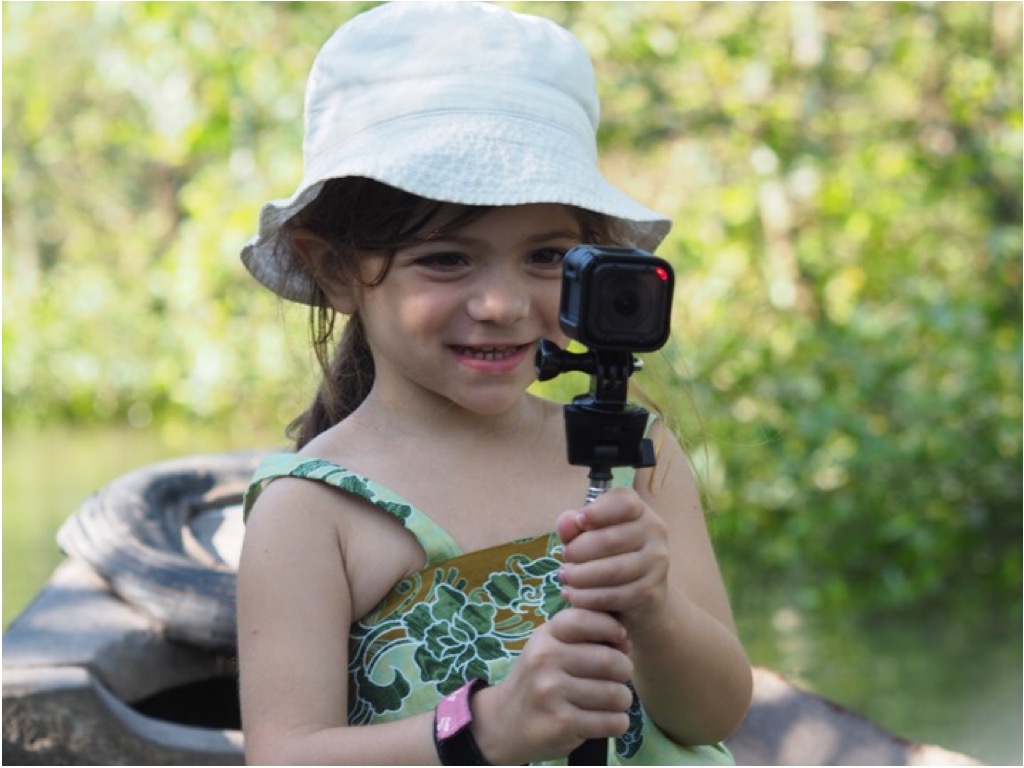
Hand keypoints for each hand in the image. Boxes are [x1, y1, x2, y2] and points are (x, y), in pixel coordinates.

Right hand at [470, 608, 633, 764]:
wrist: (504, 722)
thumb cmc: (539, 680)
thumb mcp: (552, 647)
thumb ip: (586, 637)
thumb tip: (626, 641)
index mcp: (545, 636)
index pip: (585, 620)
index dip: (611, 628)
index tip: (620, 640)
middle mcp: (545, 660)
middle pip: (611, 661)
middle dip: (624, 672)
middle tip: (617, 679)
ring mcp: (551, 692)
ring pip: (617, 694)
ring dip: (622, 701)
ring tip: (610, 702)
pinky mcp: (561, 723)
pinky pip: (613, 722)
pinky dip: (618, 723)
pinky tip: (604, 720)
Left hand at [555, 487, 670, 634]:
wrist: (641, 593)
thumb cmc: (609, 553)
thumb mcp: (589, 534)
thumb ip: (574, 526)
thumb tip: (566, 523)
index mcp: (639, 510)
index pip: (624, 503)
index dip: (598, 511)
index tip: (579, 521)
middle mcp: (654, 532)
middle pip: (610, 540)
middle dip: (579, 550)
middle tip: (564, 557)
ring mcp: (656, 563)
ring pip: (612, 571)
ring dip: (580, 576)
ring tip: (564, 577)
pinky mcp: (651, 592)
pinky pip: (614, 596)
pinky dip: (587, 597)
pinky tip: (572, 595)